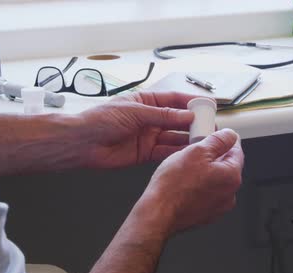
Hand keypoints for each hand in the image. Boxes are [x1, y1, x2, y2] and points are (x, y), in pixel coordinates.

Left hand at [75, 91, 198, 168]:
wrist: (82, 143)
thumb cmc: (101, 120)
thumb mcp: (136, 112)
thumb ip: (163, 115)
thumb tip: (186, 115)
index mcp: (145, 101)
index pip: (173, 100)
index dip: (191, 102)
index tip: (208, 105)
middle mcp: (149, 118)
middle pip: (176, 119)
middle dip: (193, 123)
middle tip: (210, 126)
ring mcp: (148, 136)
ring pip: (173, 137)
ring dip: (187, 138)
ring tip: (203, 140)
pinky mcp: (145, 153)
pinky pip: (165, 152)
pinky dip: (177, 152)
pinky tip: (188, 152)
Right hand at [135, 128, 244, 234]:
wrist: (158, 212)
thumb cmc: (174, 186)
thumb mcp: (197, 151)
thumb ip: (218, 140)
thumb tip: (229, 135)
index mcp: (232, 177)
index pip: (237, 151)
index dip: (225, 139)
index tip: (217, 135)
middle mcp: (229, 194)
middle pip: (226, 166)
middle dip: (213, 156)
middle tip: (195, 150)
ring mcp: (218, 207)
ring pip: (215, 180)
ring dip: (204, 171)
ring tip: (186, 167)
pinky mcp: (206, 214)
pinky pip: (206, 194)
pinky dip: (198, 186)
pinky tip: (184, 183)